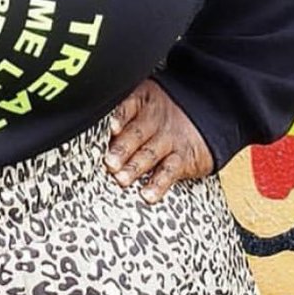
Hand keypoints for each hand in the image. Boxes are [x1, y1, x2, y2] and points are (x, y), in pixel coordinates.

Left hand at [105, 79, 213, 202]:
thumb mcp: (143, 99)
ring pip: (150, 153)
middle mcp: (154, 118)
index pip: (127, 106)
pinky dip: (158, 184)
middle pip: (136, 133)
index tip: (110, 128)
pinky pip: (170, 171)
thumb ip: (119, 111)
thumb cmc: (160, 110)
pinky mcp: (184, 158)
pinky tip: (147, 194)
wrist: (208, 110)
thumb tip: (85, 126)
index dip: (119, 117)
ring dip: (135, 167)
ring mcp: (169, 138)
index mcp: (141, 100)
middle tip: (109, 163)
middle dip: (122, 149)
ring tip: (121, 179)